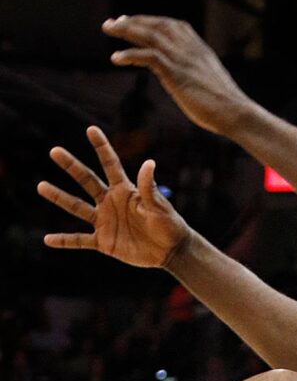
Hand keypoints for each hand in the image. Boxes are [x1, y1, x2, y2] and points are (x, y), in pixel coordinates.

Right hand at [38, 126, 189, 267]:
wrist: (171, 251)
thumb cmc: (169, 225)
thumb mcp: (160, 207)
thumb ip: (149, 188)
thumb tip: (149, 162)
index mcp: (125, 191)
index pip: (110, 165)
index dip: (102, 147)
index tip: (91, 129)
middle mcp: (111, 203)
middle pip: (87, 181)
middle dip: (71, 166)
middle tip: (54, 151)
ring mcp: (105, 222)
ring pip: (77, 207)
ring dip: (59, 197)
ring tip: (41, 186)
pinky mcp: (104, 242)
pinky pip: (80, 240)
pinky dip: (65, 241)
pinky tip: (48, 239)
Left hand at [102, 15, 249, 134]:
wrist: (235, 112)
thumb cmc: (225, 105)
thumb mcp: (209, 82)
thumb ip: (195, 74)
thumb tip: (185, 80)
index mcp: (199, 48)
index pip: (171, 25)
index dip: (149, 21)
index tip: (133, 21)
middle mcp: (189, 48)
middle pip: (156, 25)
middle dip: (133, 21)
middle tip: (112, 24)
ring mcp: (182, 58)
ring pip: (149, 35)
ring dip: (125, 30)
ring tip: (108, 30)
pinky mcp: (175, 72)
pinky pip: (147, 56)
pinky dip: (129, 55)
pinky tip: (115, 58)